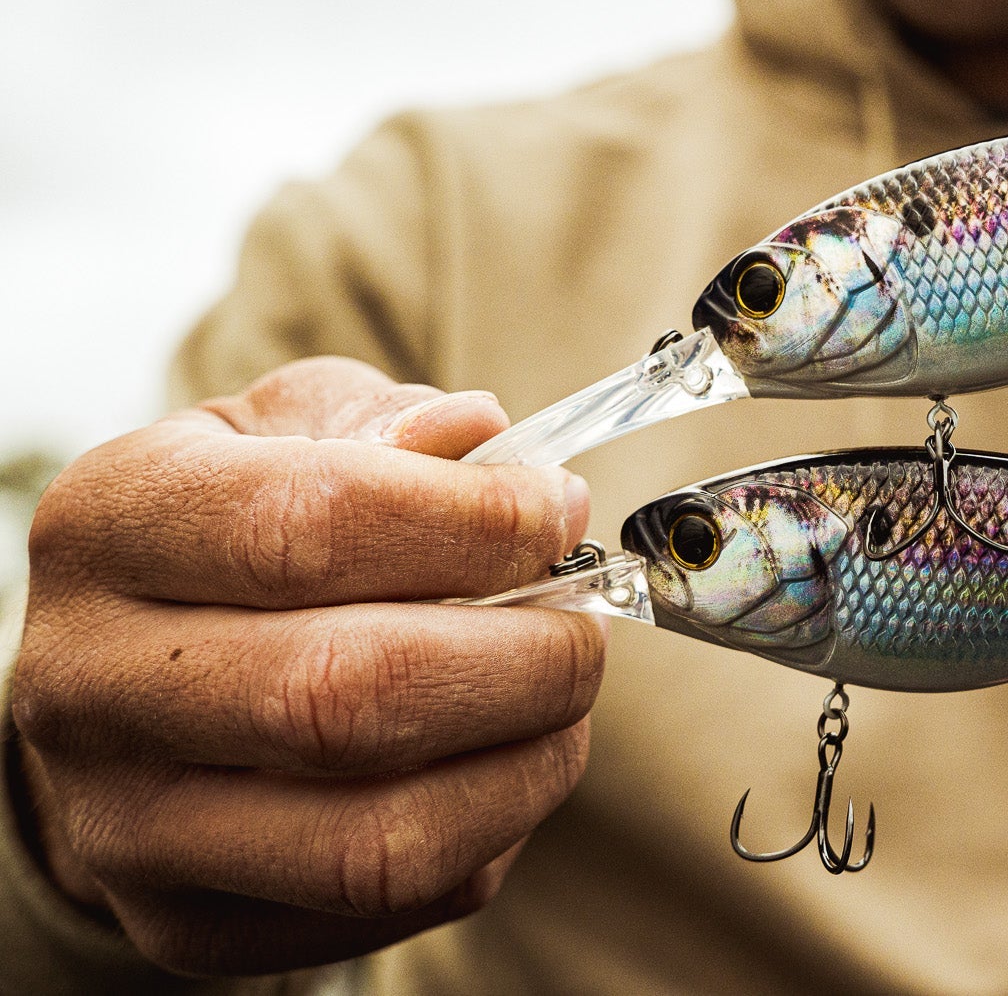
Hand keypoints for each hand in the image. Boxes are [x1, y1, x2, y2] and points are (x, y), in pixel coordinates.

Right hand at [11, 357, 604, 975]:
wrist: (134, 677)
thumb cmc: (243, 530)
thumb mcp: (293, 428)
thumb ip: (395, 423)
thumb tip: (493, 448)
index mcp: (112, 522)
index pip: (309, 523)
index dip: (474, 521)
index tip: (560, 511)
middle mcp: (90, 681)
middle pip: (344, 695)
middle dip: (519, 656)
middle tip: (578, 622)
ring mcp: (128, 823)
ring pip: (377, 836)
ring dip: (525, 762)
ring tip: (558, 698)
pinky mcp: (192, 924)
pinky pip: (392, 906)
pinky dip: (492, 831)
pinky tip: (500, 764)